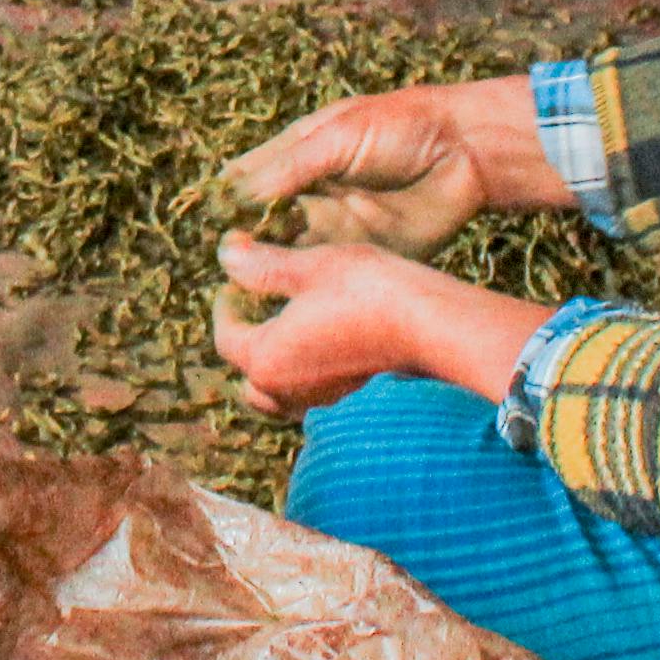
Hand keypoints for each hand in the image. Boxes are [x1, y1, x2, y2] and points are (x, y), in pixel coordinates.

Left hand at [208, 231, 551, 420]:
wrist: (433, 327)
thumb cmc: (370, 291)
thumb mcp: (311, 267)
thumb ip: (262, 265)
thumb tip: (226, 252)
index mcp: (265, 358)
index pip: (226, 335)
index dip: (227, 304)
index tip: (235, 281)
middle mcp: (285, 392)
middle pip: (247, 372)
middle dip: (247, 339)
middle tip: (259, 304)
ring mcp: (318, 404)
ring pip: (277, 393)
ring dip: (275, 363)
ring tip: (289, 327)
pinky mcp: (348, 407)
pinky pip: (309, 398)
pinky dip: (304, 376)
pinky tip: (324, 345)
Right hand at [213, 68, 570, 262]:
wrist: (467, 150)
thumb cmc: (400, 127)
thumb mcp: (336, 139)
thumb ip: (288, 169)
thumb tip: (234, 197)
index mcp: (298, 155)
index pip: (246, 180)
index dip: (224, 200)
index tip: (205, 222)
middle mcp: (311, 193)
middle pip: (261, 222)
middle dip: (242, 240)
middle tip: (226, 262)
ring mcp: (335, 225)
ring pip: (288, 251)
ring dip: (268, 266)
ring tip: (247, 281)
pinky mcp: (363, 253)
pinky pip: (327, 272)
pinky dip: (305, 283)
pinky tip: (285, 294)